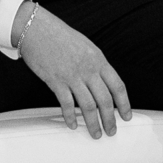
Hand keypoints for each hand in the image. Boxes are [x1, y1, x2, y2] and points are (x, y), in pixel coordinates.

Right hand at [17, 6, 132, 137]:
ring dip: (93, 123)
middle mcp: (88, 69)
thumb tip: (103, 82)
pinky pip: (66, 103)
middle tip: (111, 131)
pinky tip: (72, 124)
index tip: (126, 116)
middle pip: (105, 100)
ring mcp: (72, 76)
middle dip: (110, 120)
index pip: (117, 86)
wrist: (36, 29)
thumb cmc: (60, 36)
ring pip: (87, 106)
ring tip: (95, 134)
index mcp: (98, 60)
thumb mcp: (86, 46)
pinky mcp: (56, 81)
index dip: (124, 104)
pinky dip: (70, 117)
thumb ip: (96, 65)